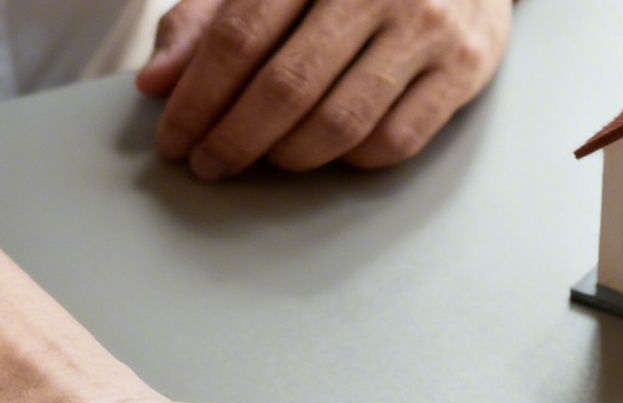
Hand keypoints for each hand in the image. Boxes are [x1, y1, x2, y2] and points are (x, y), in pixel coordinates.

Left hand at [135, 0, 512, 178]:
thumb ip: (208, 18)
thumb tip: (156, 82)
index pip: (239, 37)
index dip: (197, 98)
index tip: (174, 139)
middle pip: (287, 87)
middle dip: (235, 139)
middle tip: (209, 164)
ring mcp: (427, 25)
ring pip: (341, 123)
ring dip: (288, 156)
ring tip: (264, 158)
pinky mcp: (466, 67)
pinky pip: (395, 141)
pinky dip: (350, 160)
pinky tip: (328, 149)